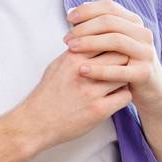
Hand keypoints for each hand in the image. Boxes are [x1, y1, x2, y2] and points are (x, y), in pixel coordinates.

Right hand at [11, 50, 134, 150]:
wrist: (35, 123)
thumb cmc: (48, 93)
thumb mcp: (57, 65)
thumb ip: (77, 52)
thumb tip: (96, 39)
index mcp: (73, 58)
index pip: (106, 40)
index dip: (115, 46)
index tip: (117, 52)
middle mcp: (83, 73)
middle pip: (120, 56)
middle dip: (124, 61)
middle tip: (124, 67)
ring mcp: (91, 92)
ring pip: (125, 76)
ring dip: (126, 78)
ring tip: (119, 82)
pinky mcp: (99, 110)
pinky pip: (125, 96)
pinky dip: (124, 95)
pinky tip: (116, 97)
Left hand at [63, 1, 161, 119]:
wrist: (150, 90)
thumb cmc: (124, 64)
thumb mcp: (114, 42)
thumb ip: (97, 27)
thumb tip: (73, 11)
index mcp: (135, 23)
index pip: (110, 7)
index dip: (87, 10)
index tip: (69, 18)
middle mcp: (143, 34)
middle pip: (110, 22)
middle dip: (84, 28)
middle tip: (67, 38)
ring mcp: (146, 53)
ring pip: (116, 41)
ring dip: (90, 43)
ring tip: (71, 50)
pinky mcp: (144, 73)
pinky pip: (119, 70)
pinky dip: (99, 69)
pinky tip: (82, 70)